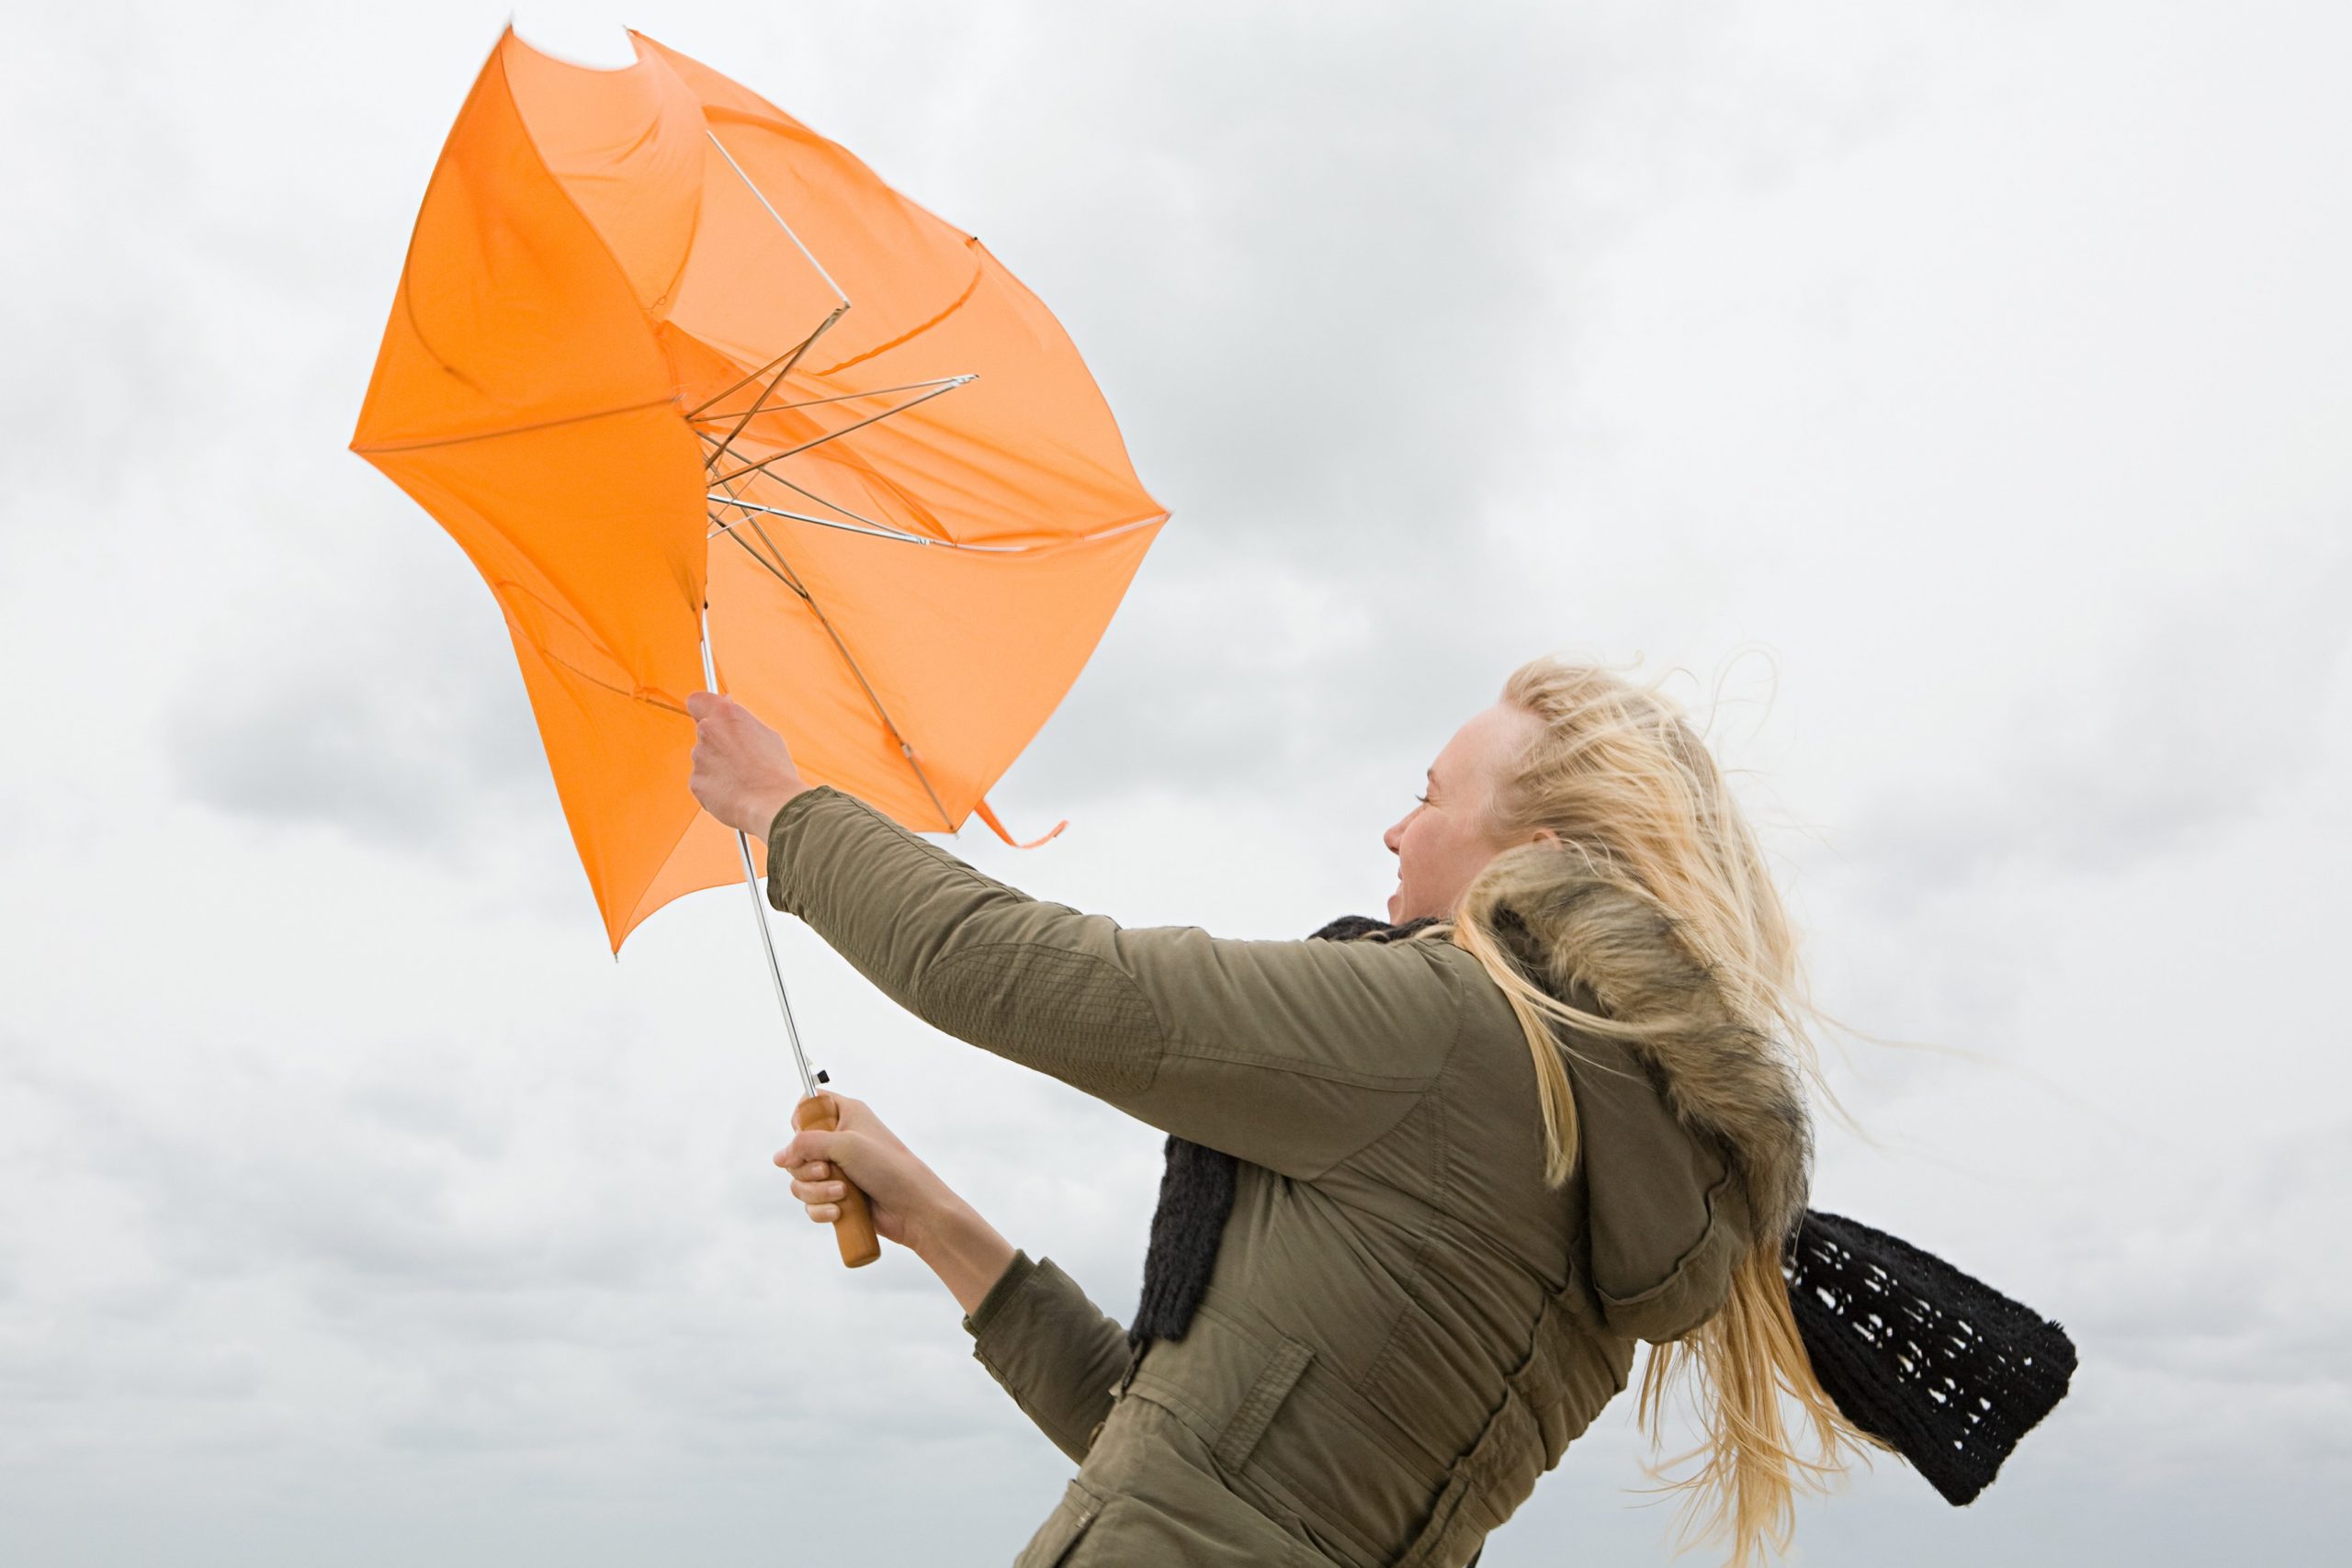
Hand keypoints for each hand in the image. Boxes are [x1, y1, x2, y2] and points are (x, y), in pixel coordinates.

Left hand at [687, 690, 807, 835]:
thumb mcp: (767, 734)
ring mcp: (699, 757)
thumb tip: (726, 705)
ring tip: (743, 780)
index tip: (712, 717)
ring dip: (718, 767)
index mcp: (726, 714)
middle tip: (741, 759)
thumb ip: (741, 721)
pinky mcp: (695, 782)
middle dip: (718, 744)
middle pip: (704, 733)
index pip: (696, 700)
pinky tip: (735, 794)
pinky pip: (703, 782)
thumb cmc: (774, 769)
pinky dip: (715, 788)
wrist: (773, 803)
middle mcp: (707, 731)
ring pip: (704, 759)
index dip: (703, 709)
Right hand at [777, 1093, 1016, 1311]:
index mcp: (846, 1115)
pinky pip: (811, 1204)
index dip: (801, 1120)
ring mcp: (838, 1170)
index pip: (810, 1104)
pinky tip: (837, 1213)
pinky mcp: (838, 1197)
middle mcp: (840, 1140)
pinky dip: (820, 1210)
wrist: (914, 1209)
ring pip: (800, 1181)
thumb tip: (779, 1157)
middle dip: (807, 1168)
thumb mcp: (845, 1145)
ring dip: (815, 1192)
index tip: (805, 1136)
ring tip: (842, 1195)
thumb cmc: (888, 1168)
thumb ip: (807, 1144)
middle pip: (797, 1150)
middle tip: (829, 1172)